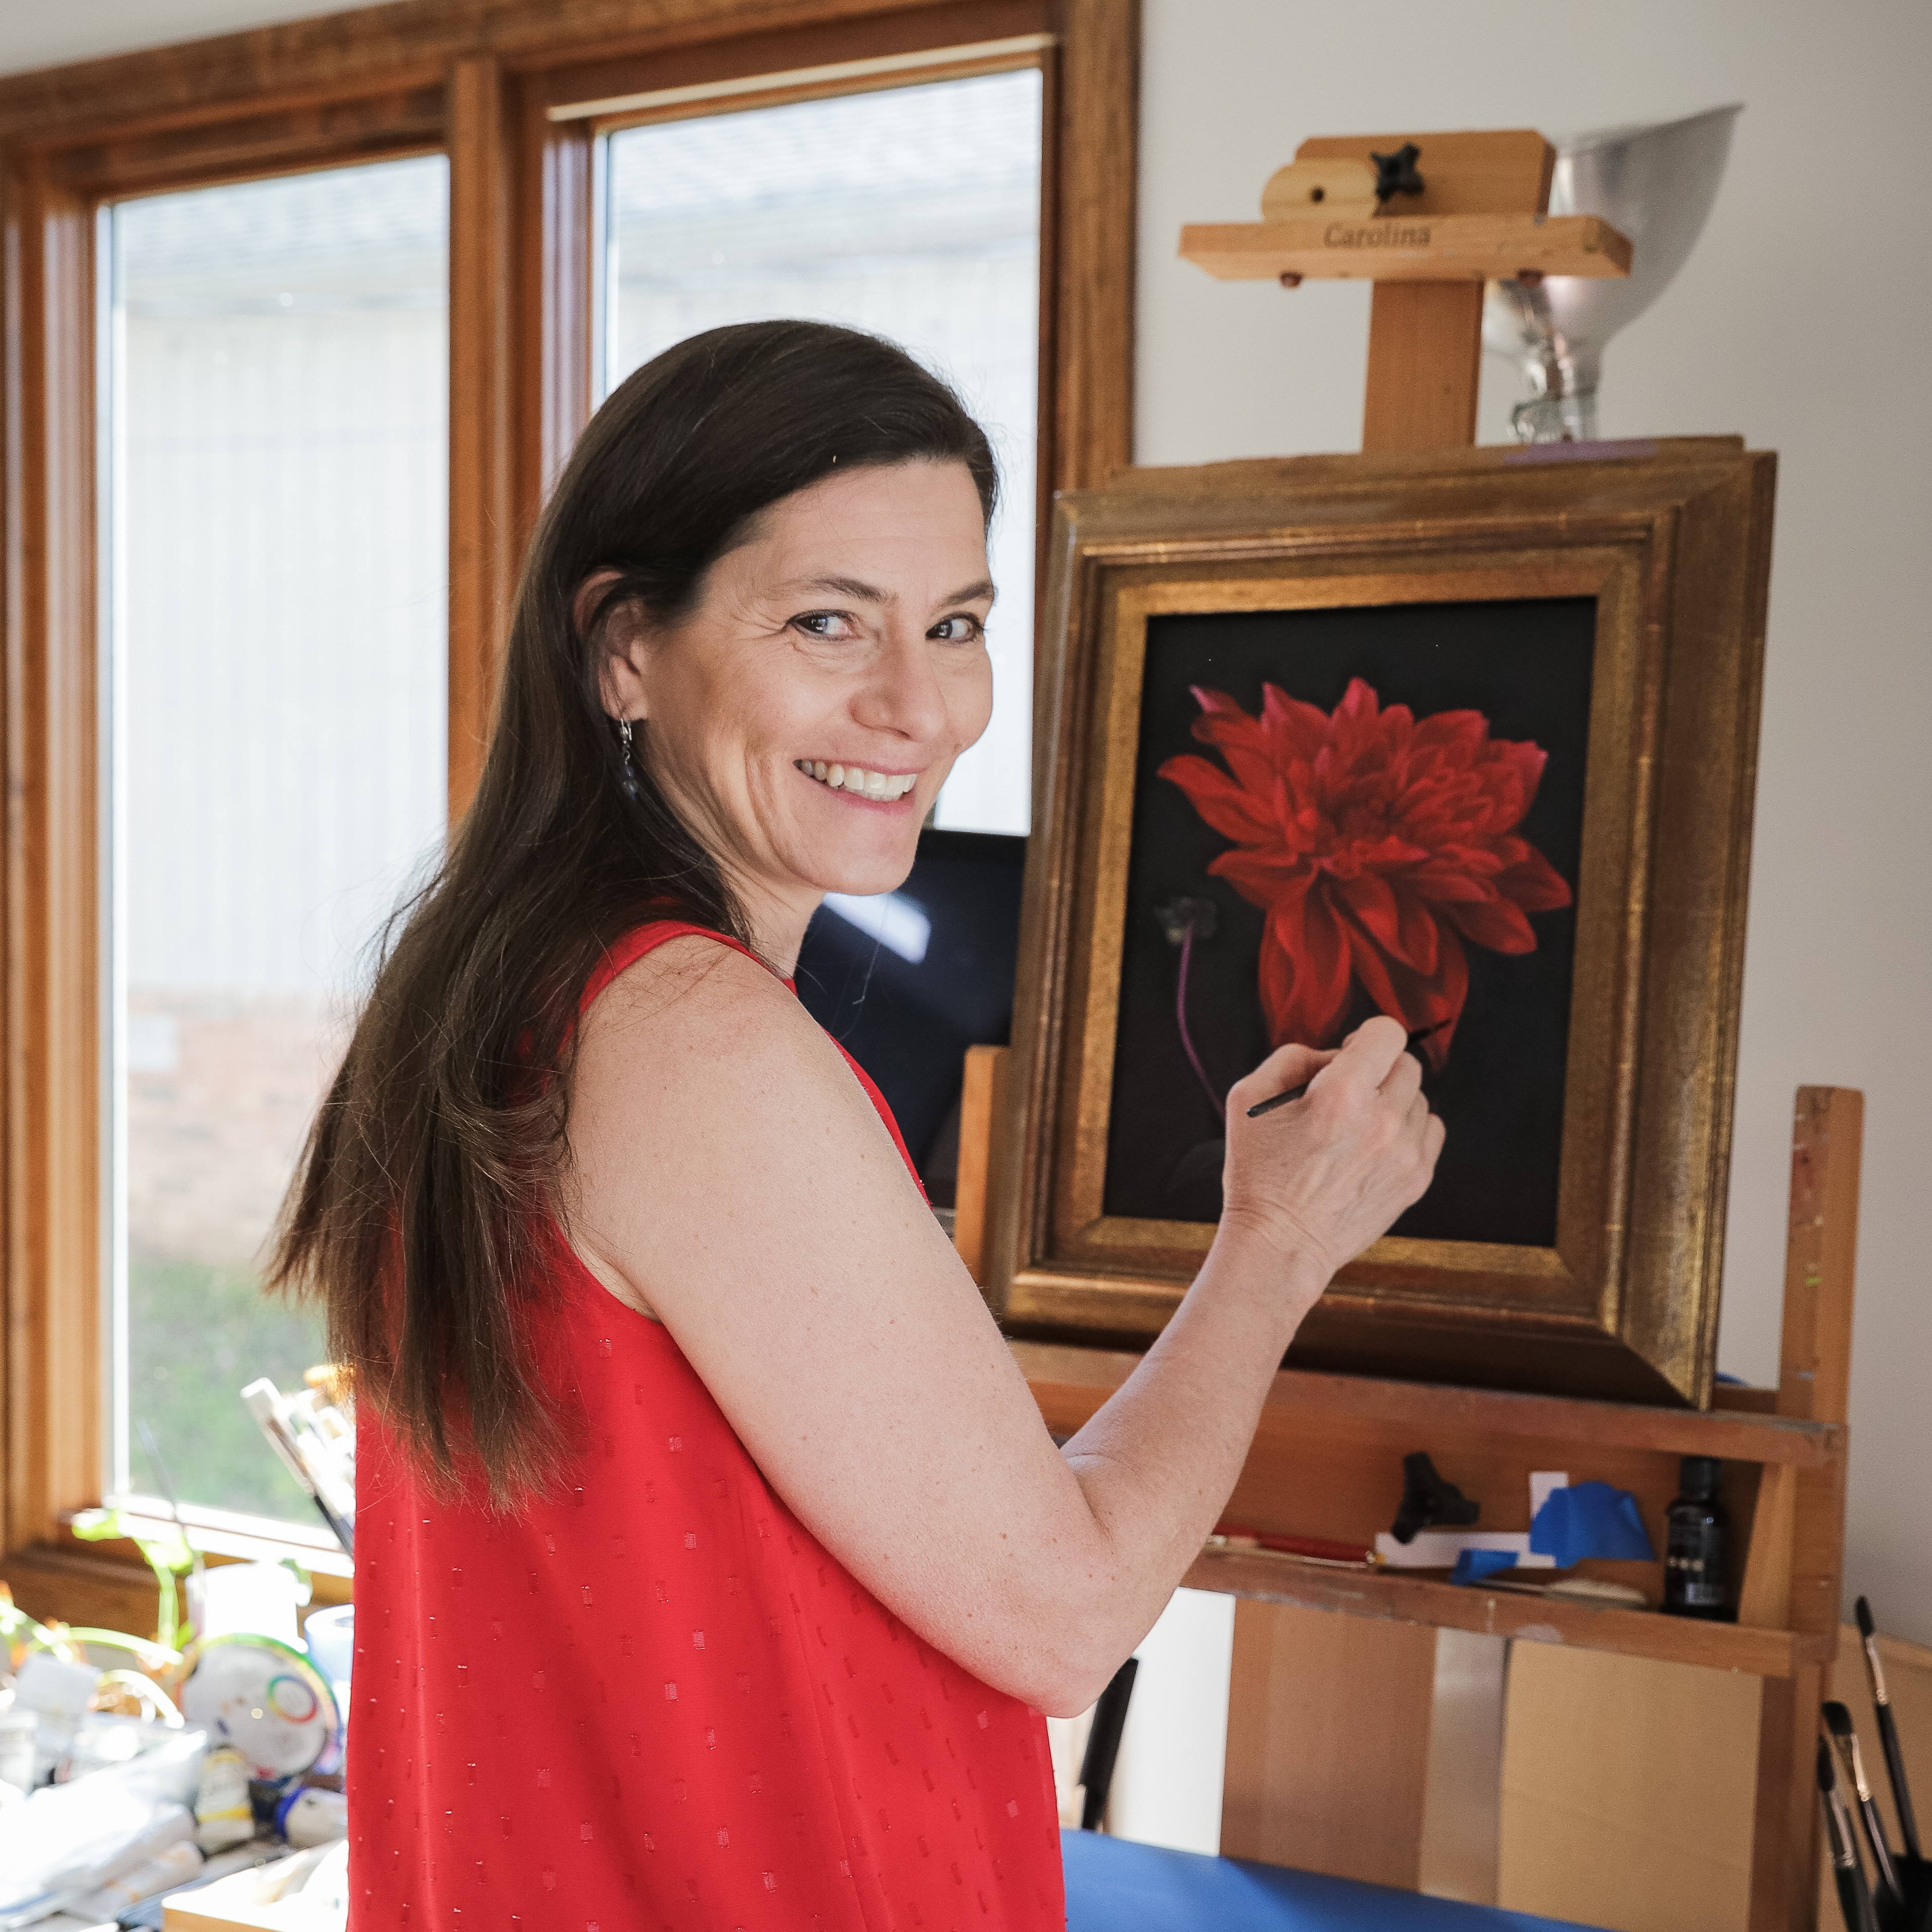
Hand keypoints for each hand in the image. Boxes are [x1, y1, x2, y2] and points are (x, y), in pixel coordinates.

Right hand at [1217, 1016, 1443, 1295]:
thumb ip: (1294, 1057)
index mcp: (1341, 1093)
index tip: (1351, 1055)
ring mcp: (1406, 1152)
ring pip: (1419, 1098)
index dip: (1366, 1037)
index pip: (1386, 1033)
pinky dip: (1409, 1130)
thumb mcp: (1249, 1099)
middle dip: (1378, 1069)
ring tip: (1357, 1127)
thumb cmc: (1259, 1173)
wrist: (1281, 1243)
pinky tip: (1377, 1145)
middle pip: (1406, 1064)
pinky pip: (1431, 1130)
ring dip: (1393, 1101)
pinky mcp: (1417, 1179)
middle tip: (1348, 1095)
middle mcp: (1382, 1119)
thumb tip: (1335, 1055)